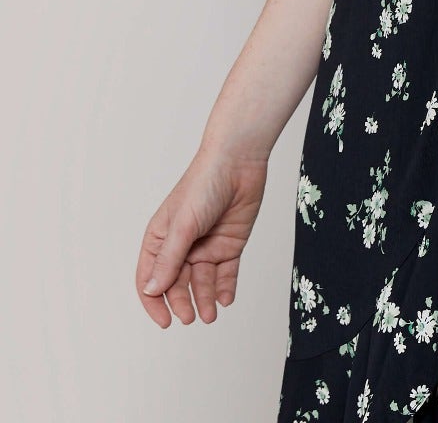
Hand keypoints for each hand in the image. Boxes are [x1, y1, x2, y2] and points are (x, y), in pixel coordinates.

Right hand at [135, 143, 268, 327]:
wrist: (240, 162)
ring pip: (202, 282)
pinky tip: (226, 299)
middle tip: (191, 318)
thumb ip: (169, 259)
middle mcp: (182, 245)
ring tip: (210, 315)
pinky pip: (226, 273)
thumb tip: (152, 290)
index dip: (154, 302)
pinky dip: (225, 288)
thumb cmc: (204, 185)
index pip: (150, 278)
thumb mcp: (183, 225)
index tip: (165, 321)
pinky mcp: (229, 243)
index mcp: (160, 239)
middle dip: (182, 303)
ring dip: (205, 299)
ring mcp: (206, 245)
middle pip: (177, 284)